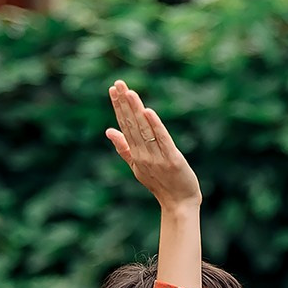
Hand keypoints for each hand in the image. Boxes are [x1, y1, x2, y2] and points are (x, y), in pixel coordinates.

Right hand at [105, 81, 200, 208]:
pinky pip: (162, 140)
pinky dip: (155, 126)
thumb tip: (108, 130)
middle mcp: (143, 154)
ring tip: (129, 92)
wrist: (179, 204)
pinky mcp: (172, 159)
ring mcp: (157, 157)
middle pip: (132, 125)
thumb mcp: (138, 166)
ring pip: (144, 130)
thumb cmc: (160, 184)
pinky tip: (148, 112)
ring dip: (136, 110)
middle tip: (118, 83)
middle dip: (124, 103)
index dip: (119, 107)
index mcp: (135, 154)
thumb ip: (123, 148)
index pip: (125, 126)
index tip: (113, 89)